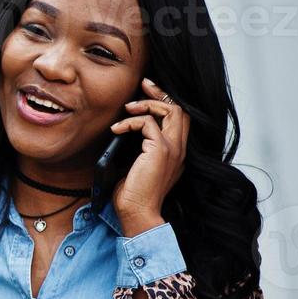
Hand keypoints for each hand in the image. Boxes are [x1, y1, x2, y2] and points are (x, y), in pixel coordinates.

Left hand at [111, 77, 188, 236]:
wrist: (138, 212)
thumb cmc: (133, 194)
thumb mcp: (137, 166)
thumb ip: (139, 149)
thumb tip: (122, 134)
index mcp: (176, 152)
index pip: (180, 118)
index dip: (165, 101)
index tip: (148, 92)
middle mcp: (179, 148)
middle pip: (180, 109)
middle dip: (161, 93)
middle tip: (143, 85)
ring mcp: (172, 149)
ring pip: (171, 110)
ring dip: (147, 104)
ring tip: (127, 109)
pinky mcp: (160, 150)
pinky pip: (148, 123)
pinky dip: (130, 121)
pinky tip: (116, 130)